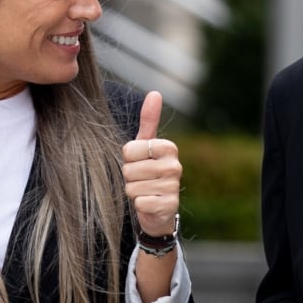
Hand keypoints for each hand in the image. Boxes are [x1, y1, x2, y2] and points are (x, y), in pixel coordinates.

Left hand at [121, 91, 180, 235]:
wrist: (159, 209)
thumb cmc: (148, 173)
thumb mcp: (146, 146)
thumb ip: (149, 120)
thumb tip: (155, 93)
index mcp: (169, 147)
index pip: (129, 150)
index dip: (127, 159)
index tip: (139, 163)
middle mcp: (175, 166)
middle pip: (129, 169)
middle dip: (129, 177)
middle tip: (141, 180)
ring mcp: (173, 187)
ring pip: (132, 187)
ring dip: (133, 192)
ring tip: (145, 191)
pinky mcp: (169, 206)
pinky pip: (139, 202)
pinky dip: (139, 205)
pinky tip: (149, 204)